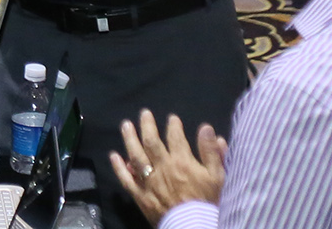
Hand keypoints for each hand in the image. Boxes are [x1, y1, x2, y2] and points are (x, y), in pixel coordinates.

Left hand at [112, 111, 227, 220]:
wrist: (196, 227)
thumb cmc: (209, 203)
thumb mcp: (218, 177)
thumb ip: (212, 153)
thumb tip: (207, 128)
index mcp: (181, 161)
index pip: (175, 137)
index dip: (173, 126)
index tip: (172, 118)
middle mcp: (162, 167)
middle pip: (151, 142)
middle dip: (147, 126)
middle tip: (144, 114)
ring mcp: (149, 181)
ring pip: (136, 156)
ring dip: (129, 139)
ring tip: (125, 125)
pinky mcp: (141, 196)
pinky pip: (126, 180)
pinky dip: (119, 167)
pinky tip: (113, 156)